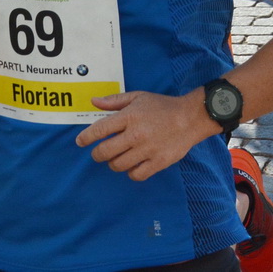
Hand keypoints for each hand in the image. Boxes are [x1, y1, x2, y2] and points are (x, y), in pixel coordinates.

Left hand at [76, 90, 213, 180]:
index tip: (80, 141)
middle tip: (100, 152)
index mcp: (130, 116)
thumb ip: (115, 101)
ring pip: (118, 165)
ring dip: (114, 162)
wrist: (191, 117)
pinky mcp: (158, 162)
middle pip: (104, 152)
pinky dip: (131, 172)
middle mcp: (136, 134)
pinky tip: (133, 164)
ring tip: (119, 156)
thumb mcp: (138, 97)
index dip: (86, 137)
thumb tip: (93, 102)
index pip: (99, 130)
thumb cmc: (163, 106)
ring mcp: (147, 150)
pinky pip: (136, 175)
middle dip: (97, 154)